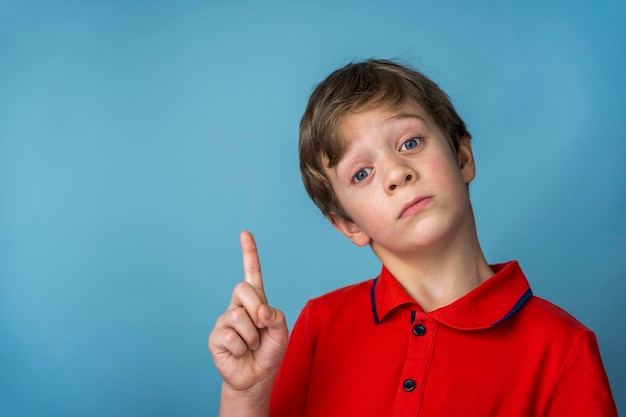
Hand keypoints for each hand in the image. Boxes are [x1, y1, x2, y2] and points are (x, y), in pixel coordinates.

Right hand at [208, 231, 288, 410]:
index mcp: (256, 300)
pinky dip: (242, 348)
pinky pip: (231, 336)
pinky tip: (240, 353)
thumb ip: (276, 317)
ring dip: (253, 336)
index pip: (251, 273)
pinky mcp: (215, 337)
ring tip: (252, 345)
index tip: (245, 233)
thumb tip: (259, 312)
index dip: (249, 253)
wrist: (256, 378)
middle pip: (243, 288)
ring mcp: (224, 320)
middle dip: (256, 308)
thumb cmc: (269, 352)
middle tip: (261, 328)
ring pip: (239, 316)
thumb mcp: (282, 333)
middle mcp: (237, 305)